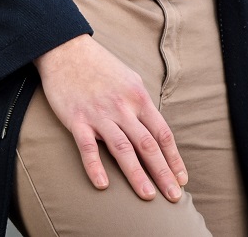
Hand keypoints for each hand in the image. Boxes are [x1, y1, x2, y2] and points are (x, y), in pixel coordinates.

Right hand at [32, 33, 187, 201]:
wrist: (65, 49)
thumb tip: (153, 127)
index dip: (174, 158)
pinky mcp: (76, 119)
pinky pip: (88, 147)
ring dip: (137, 175)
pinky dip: (95, 166)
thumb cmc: (99, 65)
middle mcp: (123, 107)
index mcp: (138, 97)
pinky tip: (103, 185)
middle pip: (148, 145)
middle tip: (174, 196)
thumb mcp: (129, 78)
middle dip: (163, 173)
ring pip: (123, 149)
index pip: (162, 134)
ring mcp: (99, 114)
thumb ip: (140, 103)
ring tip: (148, 197)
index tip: (181, 178)